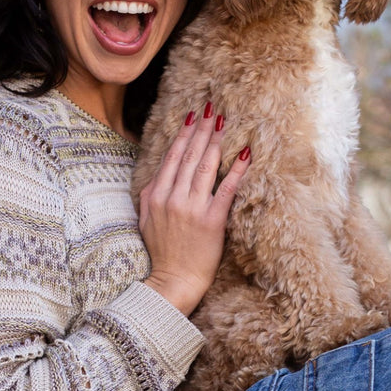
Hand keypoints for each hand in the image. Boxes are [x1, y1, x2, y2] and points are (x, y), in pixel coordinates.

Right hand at [138, 103, 251, 315]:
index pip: (172, 157)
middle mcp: (173, 198)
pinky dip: (236, 170)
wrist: (174, 281)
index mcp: (156, 195)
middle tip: (211, 109)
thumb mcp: (145, 221)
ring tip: (224, 122)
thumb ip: (148, 195)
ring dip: (216, 141)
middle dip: (201, 130)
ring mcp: (192, 208)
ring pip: (206, 167)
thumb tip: (158, 176)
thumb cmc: (162, 253)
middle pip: (190, 156)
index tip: (192, 116)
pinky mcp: (212, 221)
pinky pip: (226, 189)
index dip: (183, 134)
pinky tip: (246, 153)